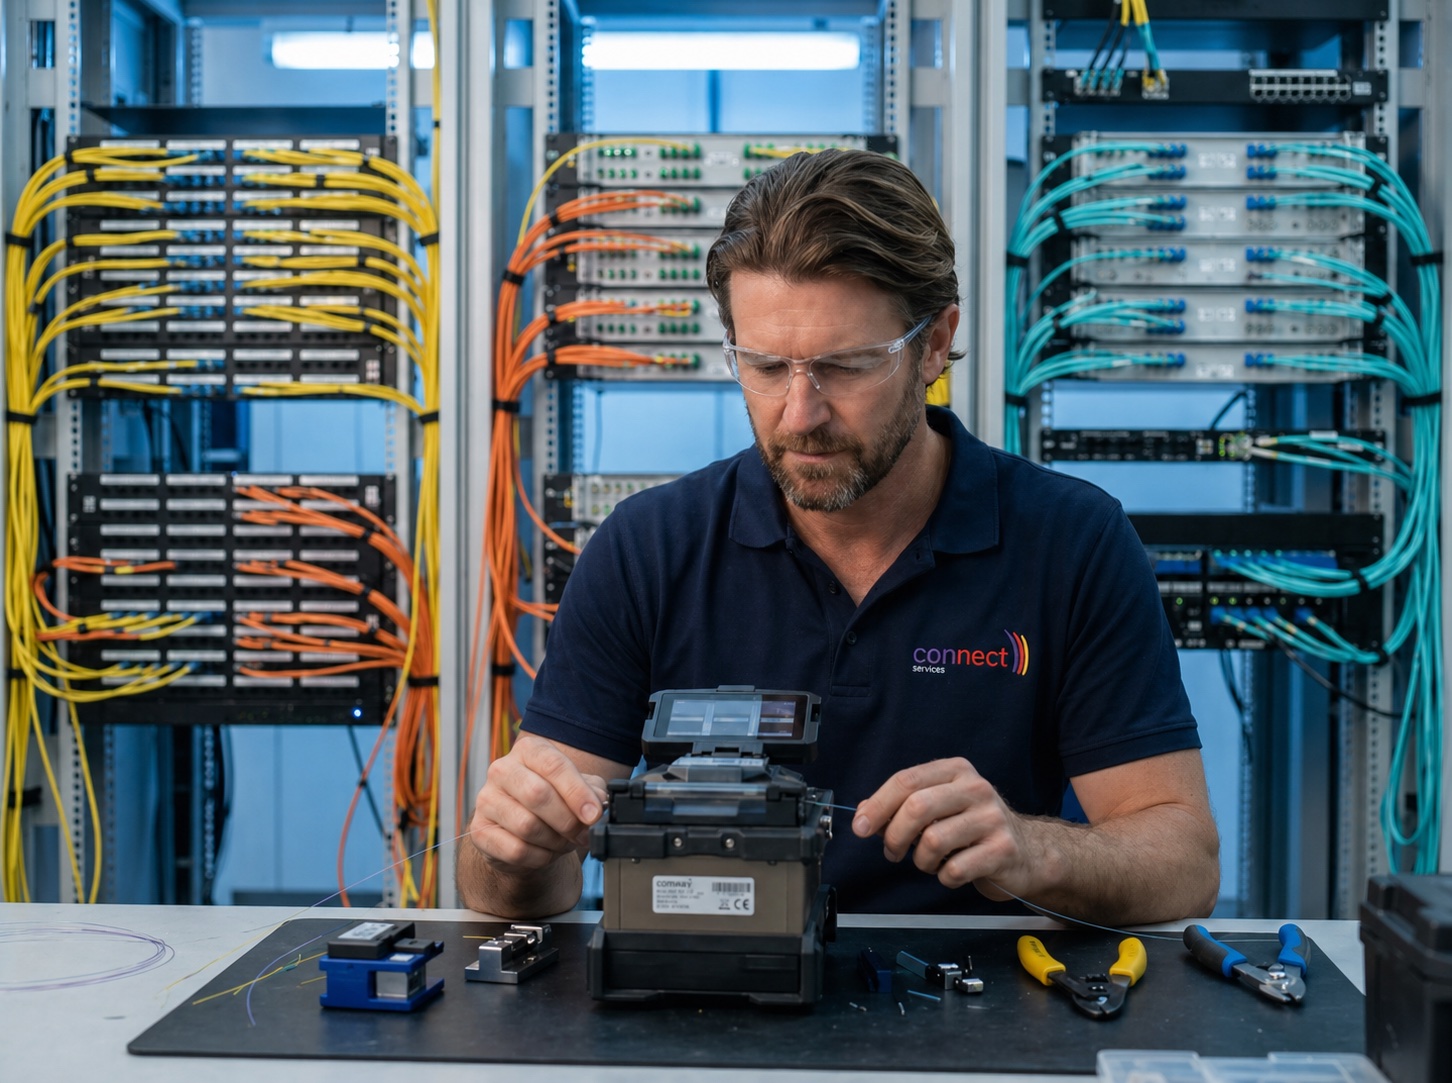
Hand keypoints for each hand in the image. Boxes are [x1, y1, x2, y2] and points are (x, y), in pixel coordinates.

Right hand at [468, 734, 608, 871]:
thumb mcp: (577, 789)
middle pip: (538, 795)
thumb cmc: (553, 803)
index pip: (554, 765)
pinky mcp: (479, 830)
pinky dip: (539, 857)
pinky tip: (546, 852)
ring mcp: (486, 800)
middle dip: (567, 820)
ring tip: (563, 842)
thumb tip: (598, 805)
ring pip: (527, 826)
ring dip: (555, 841)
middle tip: (582, 834)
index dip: (577, 792)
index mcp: (529, 750)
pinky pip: (516, 850)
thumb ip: (592, 792)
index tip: (593, 815)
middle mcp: (502, 770)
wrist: (523, 830)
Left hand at [851, 757, 1035, 897]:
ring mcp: (992, 818)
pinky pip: (953, 869)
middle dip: (894, 836)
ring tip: (928, 862)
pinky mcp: (1002, 850)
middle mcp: (976, 788)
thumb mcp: (939, 807)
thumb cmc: (973, 828)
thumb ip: (901, 805)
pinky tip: (951, 871)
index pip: (906, 781)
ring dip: (920, 860)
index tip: (860, 827)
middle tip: (892, 852)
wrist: (1027, 852)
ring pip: (932, 841)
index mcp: (956, 770)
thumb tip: (863, 813)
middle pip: (917, 807)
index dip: (877, 806)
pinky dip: (943, 877)